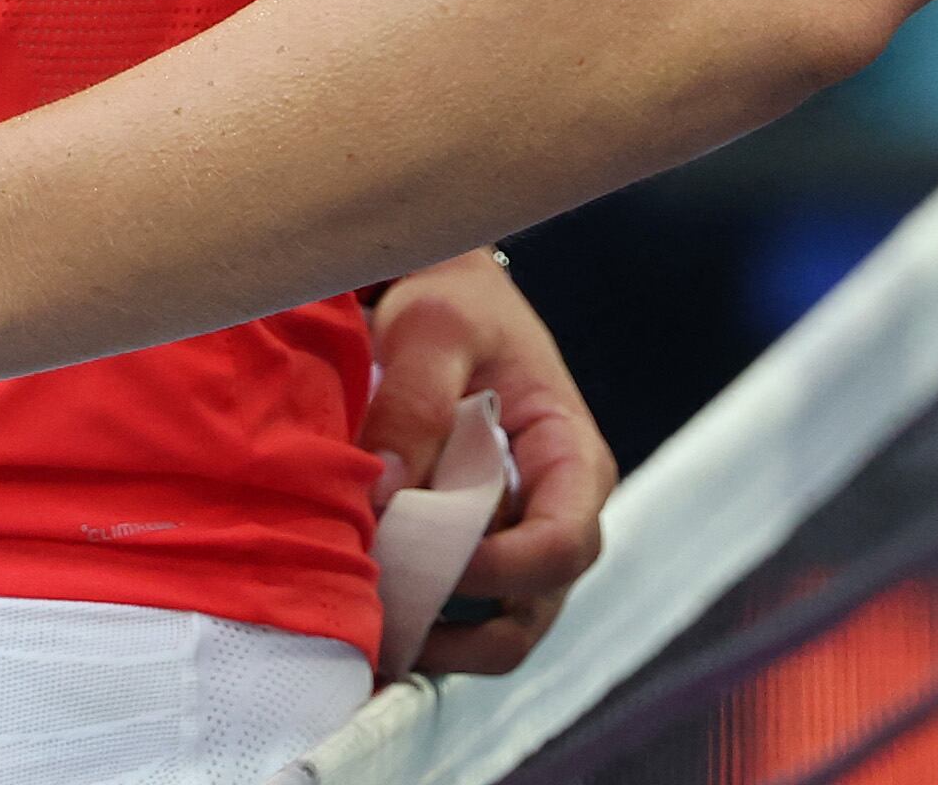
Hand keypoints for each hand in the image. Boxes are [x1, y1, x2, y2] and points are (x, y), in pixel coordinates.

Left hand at [363, 253, 616, 675]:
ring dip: (437, 641)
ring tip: (368, 626)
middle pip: (533, 610)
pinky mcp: (474, 556)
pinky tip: (364, 614)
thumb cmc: (452, 303)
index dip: (502, 568)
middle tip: (385, 615)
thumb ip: (415, 401)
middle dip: (463, 629)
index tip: (429, 554)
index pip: (564, 542)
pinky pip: (459, 620)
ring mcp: (517, 544)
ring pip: (497, 632)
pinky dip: (417, 628)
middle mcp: (558, 515)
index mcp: (573, 458)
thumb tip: (387, 490)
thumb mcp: (435, 328)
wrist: (437, 296)